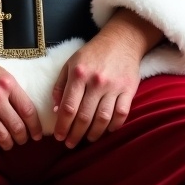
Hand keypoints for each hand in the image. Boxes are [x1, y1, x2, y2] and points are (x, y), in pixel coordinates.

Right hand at [0, 35, 40, 149]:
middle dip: (23, 138)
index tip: (37, 134)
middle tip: (23, 140)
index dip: (36, 127)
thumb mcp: (0, 73)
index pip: (29, 111)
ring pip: (3, 138)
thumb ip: (12, 90)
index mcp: (8, 84)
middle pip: (18, 128)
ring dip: (8, 143)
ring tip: (8, 142)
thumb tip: (26, 110)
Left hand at [52, 8, 158, 147]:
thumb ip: (60, 85)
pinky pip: (121, 114)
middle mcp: (96, 81)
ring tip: (87, 139)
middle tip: (70, 143)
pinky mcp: (129, 90)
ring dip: (93, 134)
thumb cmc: (93, 53)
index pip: (68, 107)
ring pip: (102, 119)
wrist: (121, 41)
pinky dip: (114, 126)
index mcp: (79, 74)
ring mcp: (114, 87)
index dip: (62, 125)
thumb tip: (55, 109)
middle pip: (84, 117)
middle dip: (75, 134)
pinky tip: (107, 130)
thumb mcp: (70, 63)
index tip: (58, 136)